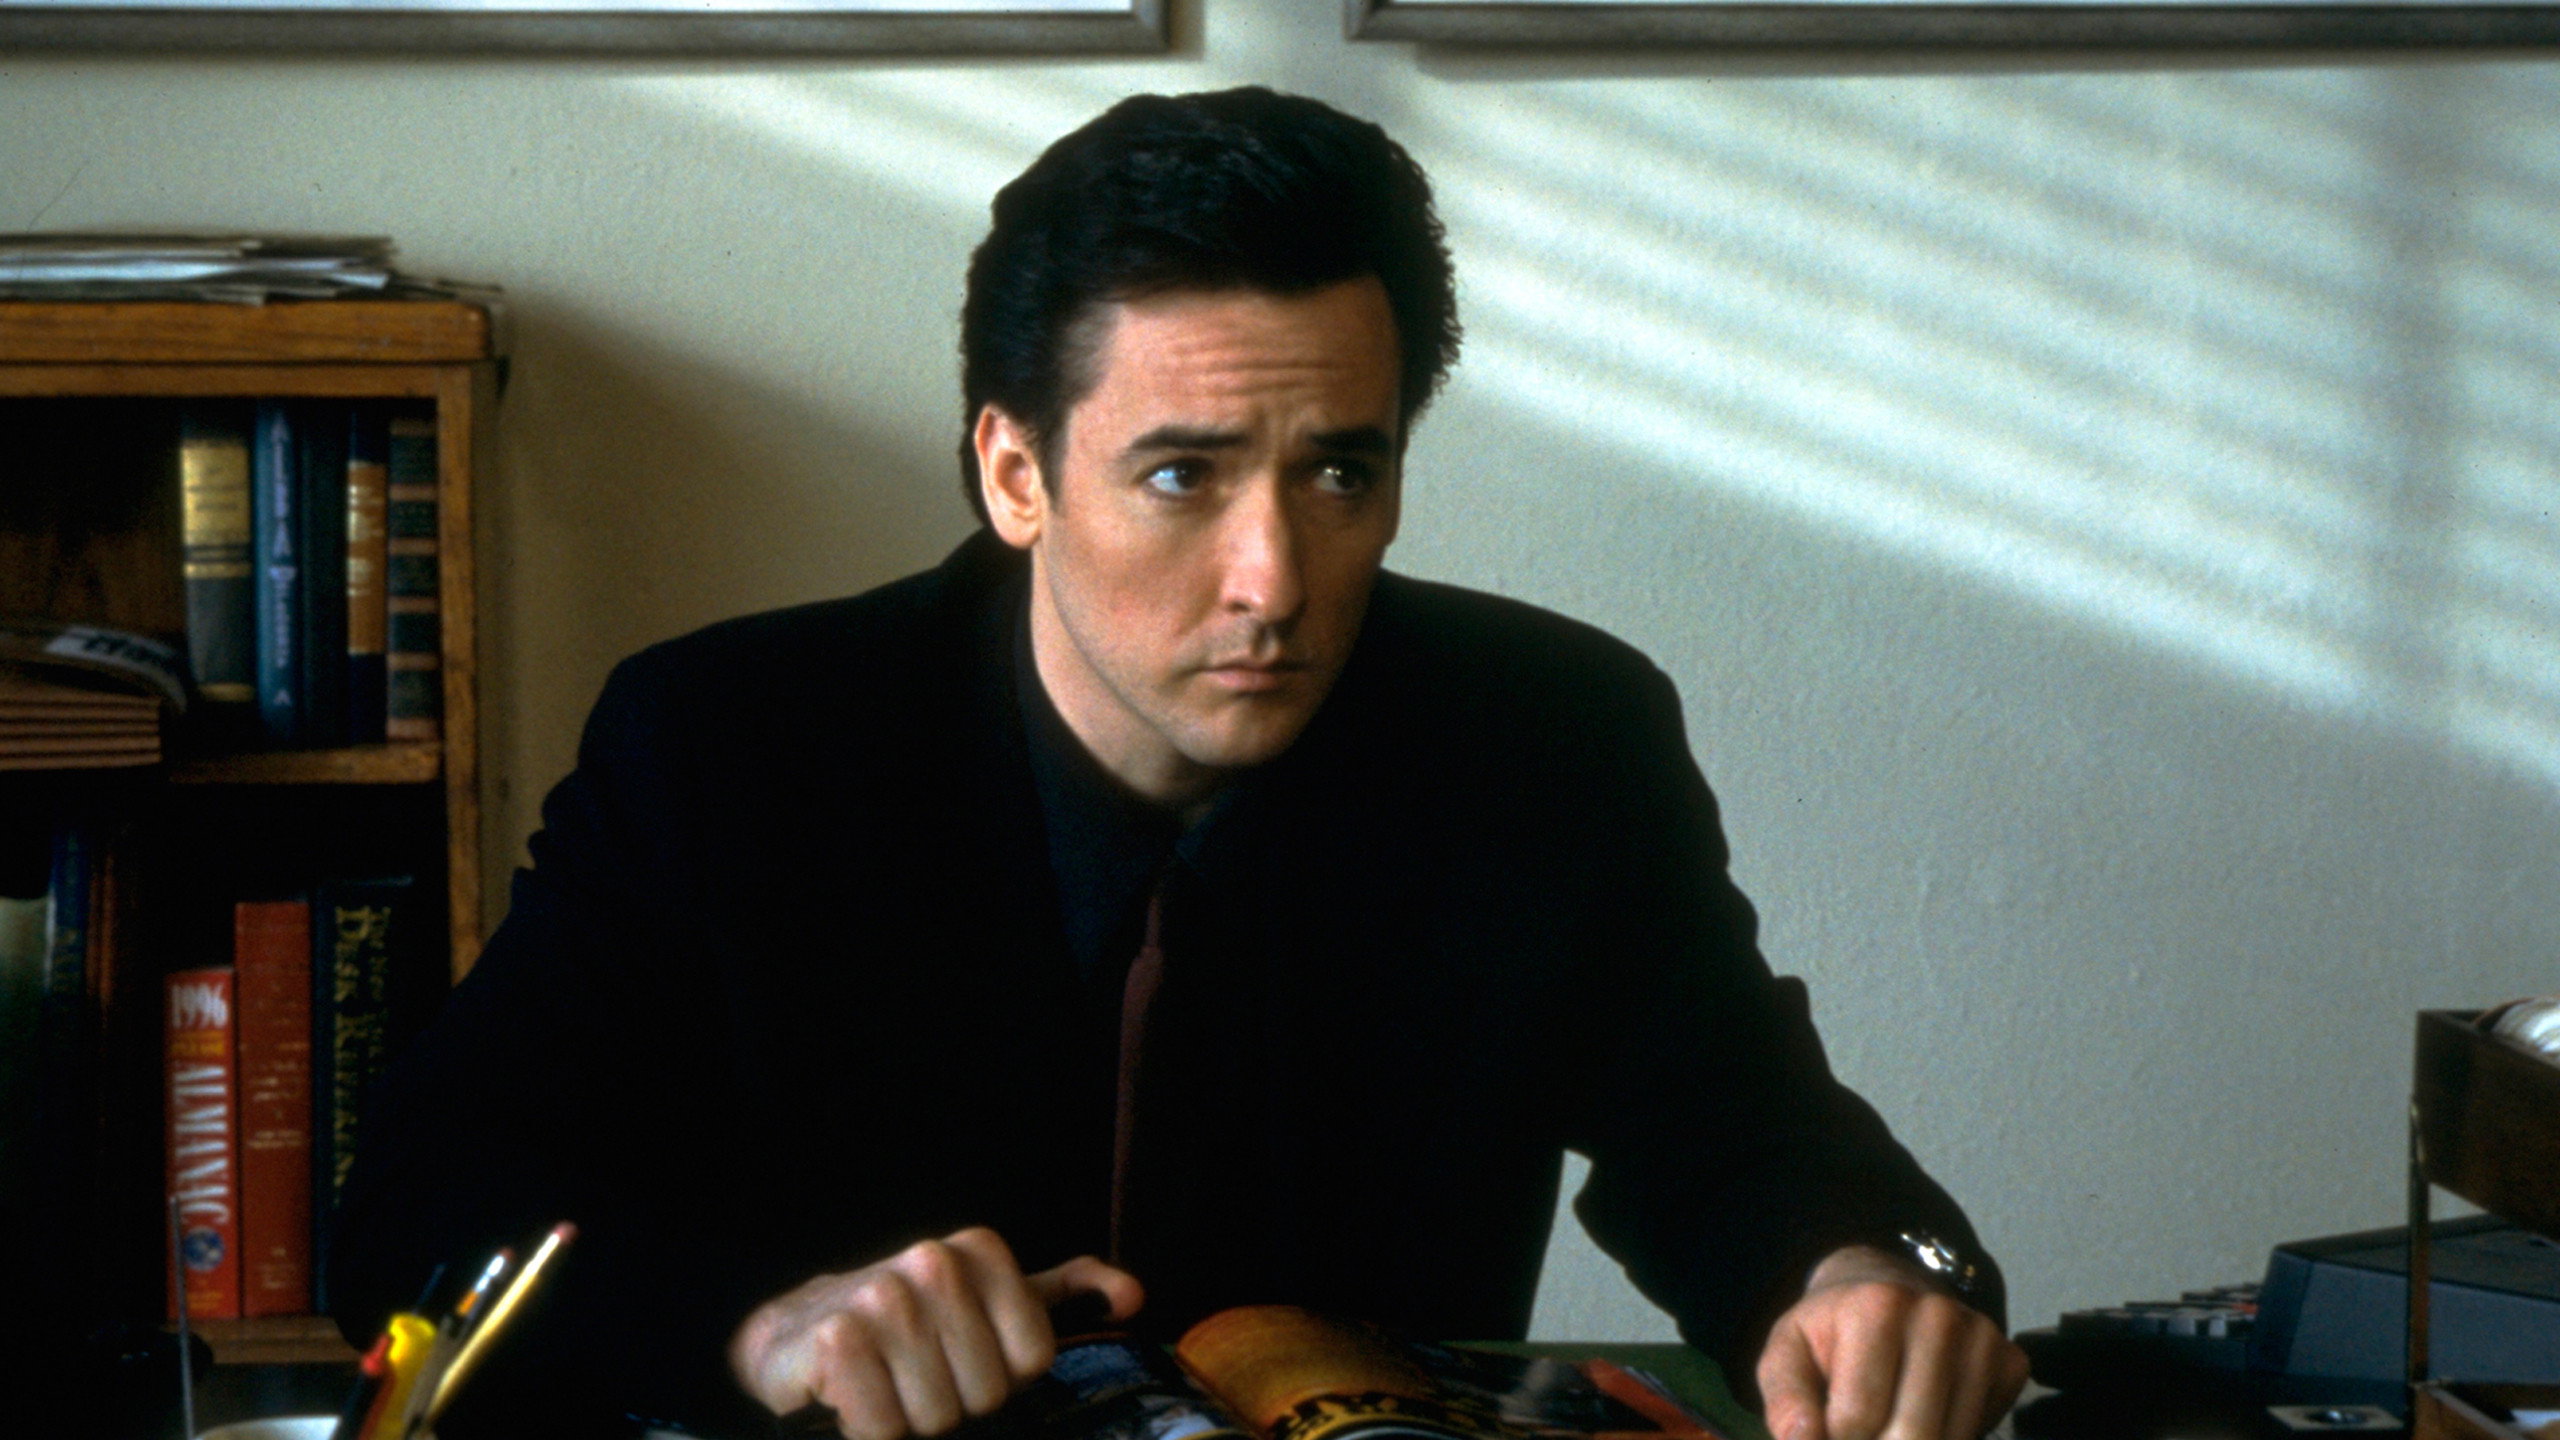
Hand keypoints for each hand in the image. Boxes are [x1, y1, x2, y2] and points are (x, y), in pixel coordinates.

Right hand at [729, 1225, 1144, 1439]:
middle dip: (955, 1403)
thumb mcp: (992, 1301)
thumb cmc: (911, 1327)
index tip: (962, 1360)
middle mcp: (935, 1261)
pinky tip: (854, 1399)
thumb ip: (1065, 1294)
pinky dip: (872, 1431)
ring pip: (939, 1415)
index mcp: (981, 1251)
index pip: (1032, 1359)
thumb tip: (1132, 1296)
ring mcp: (884, 1297)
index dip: (1000, 1379)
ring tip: (888, 1387)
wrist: (800, 1333)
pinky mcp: (838, 1339)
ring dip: (912, 1421)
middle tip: (918, 1378)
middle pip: (988, 1391)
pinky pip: (886, 1428)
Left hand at [1755, 1245, 2029, 1439]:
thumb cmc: (1830, 1334)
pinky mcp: (2011, 1363)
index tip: (1827, 1428)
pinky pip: (1978, 1432)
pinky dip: (1951, 1437)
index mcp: (1878, 1306)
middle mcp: (1939, 1316)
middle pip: (1911, 1436)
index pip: (1857, 1420)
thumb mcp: (1787, 1355)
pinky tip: (1927, 1414)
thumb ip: (1786, 1401)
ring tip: (1886, 1423)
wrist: (1883, 1291)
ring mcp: (1982, 1338)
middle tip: (1863, 1428)